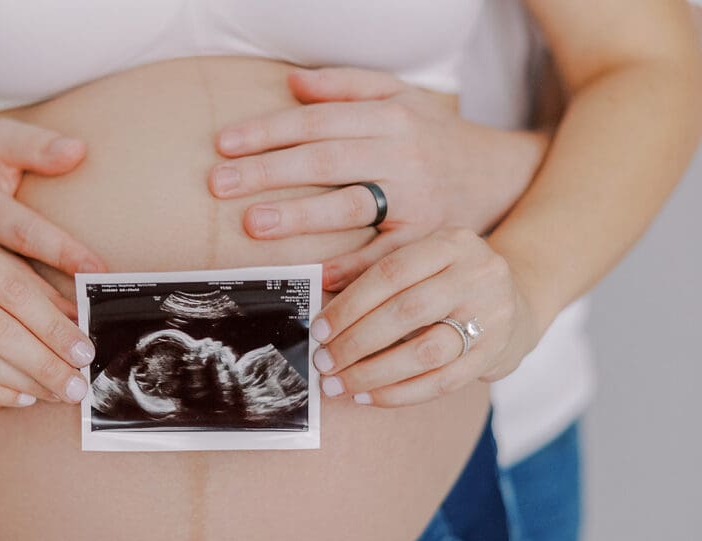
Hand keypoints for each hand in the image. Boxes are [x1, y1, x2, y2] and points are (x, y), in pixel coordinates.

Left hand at [209, 67, 542, 290]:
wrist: (502, 174)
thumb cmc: (435, 136)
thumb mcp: (400, 97)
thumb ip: (347, 85)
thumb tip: (292, 83)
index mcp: (389, 117)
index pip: (318, 120)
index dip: (268, 131)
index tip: (225, 145)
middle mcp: (403, 155)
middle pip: (326, 160)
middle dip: (268, 171)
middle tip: (220, 184)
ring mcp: (416, 199)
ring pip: (351, 205)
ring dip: (300, 216)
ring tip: (253, 224)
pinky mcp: (426, 238)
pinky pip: (384, 255)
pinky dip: (351, 267)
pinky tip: (314, 273)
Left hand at [310, 228, 539, 406]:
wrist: (517, 299)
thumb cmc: (448, 278)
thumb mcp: (419, 258)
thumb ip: (370, 266)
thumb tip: (322, 280)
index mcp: (452, 243)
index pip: (391, 272)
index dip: (350, 304)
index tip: (319, 329)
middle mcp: (478, 275)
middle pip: (407, 313)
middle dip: (356, 342)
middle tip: (323, 362)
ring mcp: (492, 317)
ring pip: (425, 352)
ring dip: (374, 373)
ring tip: (339, 384)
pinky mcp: (495, 354)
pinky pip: (441, 382)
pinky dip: (399, 393)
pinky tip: (368, 396)